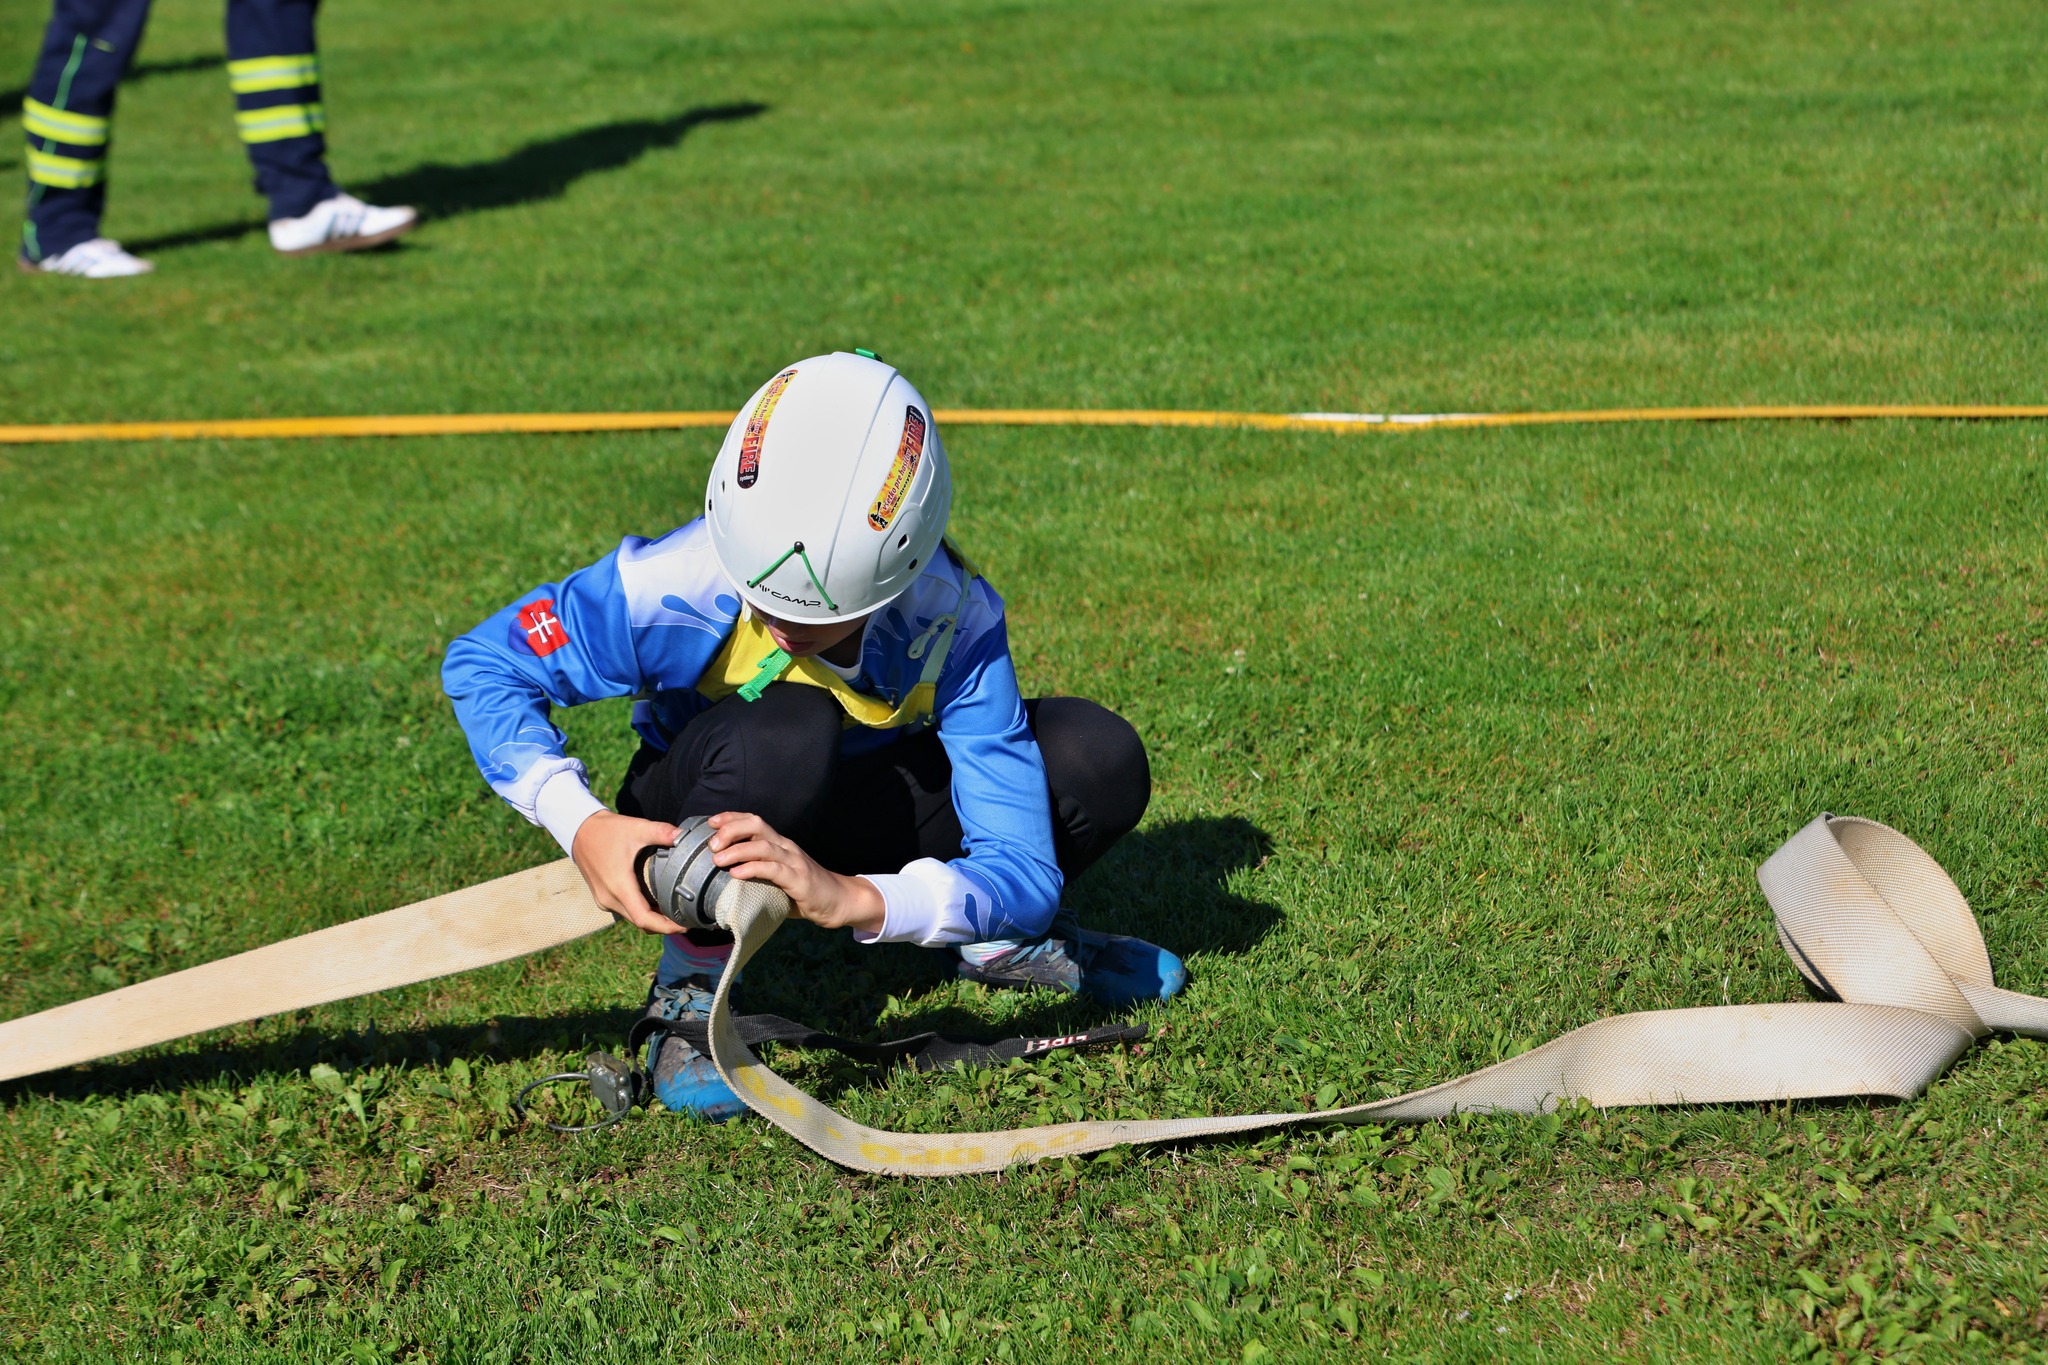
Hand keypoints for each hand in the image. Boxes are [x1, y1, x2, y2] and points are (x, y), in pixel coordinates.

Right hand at [569, 810, 683, 935]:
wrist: (579, 830)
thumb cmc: (607, 830)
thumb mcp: (636, 828)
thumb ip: (661, 832)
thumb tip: (684, 836)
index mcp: (619, 887)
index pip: (644, 919)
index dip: (666, 927)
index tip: (685, 926)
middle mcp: (609, 899)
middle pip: (641, 923)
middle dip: (665, 926)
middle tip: (688, 920)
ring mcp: (604, 900)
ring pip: (633, 918)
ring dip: (653, 920)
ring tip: (676, 913)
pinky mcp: (602, 897)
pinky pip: (625, 911)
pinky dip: (642, 912)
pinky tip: (657, 903)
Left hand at [706, 812, 885, 933]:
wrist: (839, 902)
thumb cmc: (804, 893)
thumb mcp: (777, 880)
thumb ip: (757, 877)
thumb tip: (723, 885)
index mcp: (779, 844)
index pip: (753, 821)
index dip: (731, 818)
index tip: (710, 823)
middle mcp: (786, 847)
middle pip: (756, 825)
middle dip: (730, 829)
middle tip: (711, 845)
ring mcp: (794, 861)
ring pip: (763, 845)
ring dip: (737, 850)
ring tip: (717, 859)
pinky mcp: (799, 879)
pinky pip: (773, 869)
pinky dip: (753, 868)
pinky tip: (737, 873)